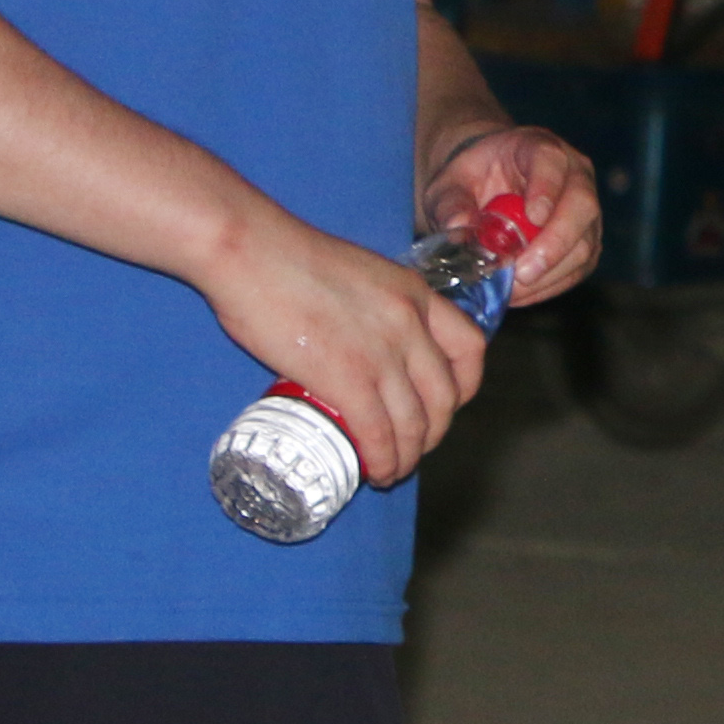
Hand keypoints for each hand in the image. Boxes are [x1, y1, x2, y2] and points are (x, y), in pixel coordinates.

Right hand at [202, 208, 488, 485]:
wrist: (253, 251)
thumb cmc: (289, 260)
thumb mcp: (360, 274)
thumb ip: (375, 306)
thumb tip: (362, 340)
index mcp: (417, 295)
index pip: (469, 348)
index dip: (464, 386)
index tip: (446, 405)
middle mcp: (411, 324)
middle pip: (446, 395)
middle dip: (435, 431)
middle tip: (414, 446)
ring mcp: (382, 352)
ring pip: (416, 421)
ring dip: (409, 455)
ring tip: (393, 470)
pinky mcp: (346, 377)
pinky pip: (379, 432)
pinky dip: (384, 460)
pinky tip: (376, 472)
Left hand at [424, 120, 602, 306]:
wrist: (487, 185)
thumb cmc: (470, 179)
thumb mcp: (449, 184)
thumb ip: (450, 203)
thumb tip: (459, 228)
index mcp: (539, 148)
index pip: (552, 163)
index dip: (547, 189)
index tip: (533, 217)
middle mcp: (574, 175)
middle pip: (582, 206)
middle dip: (555, 244)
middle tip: (523, 272)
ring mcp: (584, 208)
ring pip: (586, 243)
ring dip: (551, 272)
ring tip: (514, 290)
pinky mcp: (585, 239)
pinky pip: (580, 266)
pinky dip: (552, 285)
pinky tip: (522, 293)